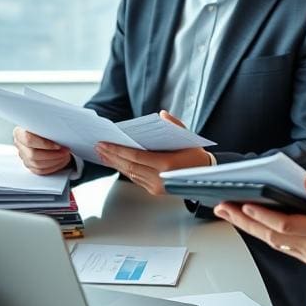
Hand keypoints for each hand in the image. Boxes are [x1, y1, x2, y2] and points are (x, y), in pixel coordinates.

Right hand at [12, 127, 72, 174]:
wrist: (48, 134)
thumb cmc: (47, 128)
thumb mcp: (47, 124)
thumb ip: (47, 127)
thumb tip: (58, 131)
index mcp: (19, 132)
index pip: (28, 139)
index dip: (44, 144)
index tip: (58, 145)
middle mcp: (19, 145)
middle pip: (33, 154)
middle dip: (52, 154)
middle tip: (65, 151)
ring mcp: (23, 156)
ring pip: (37, 164)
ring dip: (54, 161)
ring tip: (64, 155)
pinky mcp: (30, 165)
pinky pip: (40, 170)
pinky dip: (53, 167)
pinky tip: (60, 161)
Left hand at [95, 111, 211, 195]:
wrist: (206, 176)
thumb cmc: (196, 155)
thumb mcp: (187, 137)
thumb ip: (173, 125)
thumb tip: (161, 114)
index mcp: (166, 165)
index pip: (135, 157)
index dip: (117, 150)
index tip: (104, 144)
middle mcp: (159, 179)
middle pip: (129, 166)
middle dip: (111, 156)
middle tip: (99, 147)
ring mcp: (156, 187)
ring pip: (130, 174)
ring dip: (115, 163)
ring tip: (103, 154)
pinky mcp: (155, 191)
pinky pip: (135, 178)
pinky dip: (124, 169)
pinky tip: (116, 162)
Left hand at [213, 177, 305, 265]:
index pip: (286, 225)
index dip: (263, 216)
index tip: (244, 203)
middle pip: (272, 236)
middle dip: (244, 221)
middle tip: (223, 207)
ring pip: (273, 243)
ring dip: (249, 228)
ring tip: (228, 212)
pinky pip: (281, 246)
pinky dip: (263, 234)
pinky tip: (250, 222)